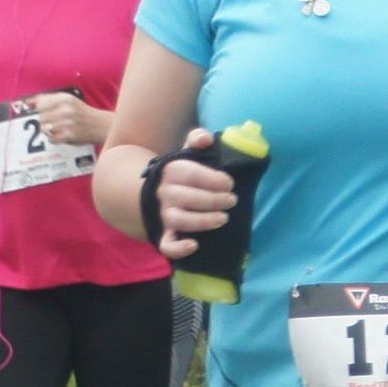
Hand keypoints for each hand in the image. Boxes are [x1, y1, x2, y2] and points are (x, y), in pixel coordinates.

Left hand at [31, 91, 104, 149]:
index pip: (40, 104)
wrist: (99, 125)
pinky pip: (51, 139)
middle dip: (44, 121)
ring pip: (44, 128)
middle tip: (54, 122)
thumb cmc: (80, 112)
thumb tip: (28, 102)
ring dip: (49, 131)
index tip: (43, 112)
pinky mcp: (69, 135)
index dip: (39, 109)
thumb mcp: (67, 100)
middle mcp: (66, 109)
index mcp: (65, 99)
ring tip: (58, 129)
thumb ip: (48, 99)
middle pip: (41, 117)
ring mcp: (67, 123)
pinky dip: (54, 139)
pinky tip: (61, 135)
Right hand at [148, 131, 234, 256]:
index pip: (190, 174)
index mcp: (170, 171)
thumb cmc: (181, 173)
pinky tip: (194, 245)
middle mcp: (165, 193)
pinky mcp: (163, 233)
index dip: (212, 179)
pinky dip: (178, 248)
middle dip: (213, 200)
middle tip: (232, 200)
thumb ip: (196, 140)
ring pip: (178, 220)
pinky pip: (166, 244)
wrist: (155, 192)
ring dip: (202, 221)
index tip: (229, 183)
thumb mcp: (186, 152)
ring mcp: (163, 214)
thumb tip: (206, 138)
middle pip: (186, 197)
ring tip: (223, 219)